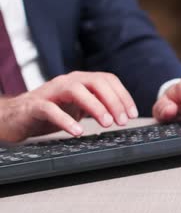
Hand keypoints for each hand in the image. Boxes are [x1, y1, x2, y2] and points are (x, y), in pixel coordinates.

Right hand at [0, 71, 137, 141]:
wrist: (16, 116)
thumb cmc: (50, 111)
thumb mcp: (79, 106)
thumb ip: (98, 105)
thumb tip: (124, 115)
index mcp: (80, 80)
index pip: (108, 80)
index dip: (123, 96)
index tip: (133, 114)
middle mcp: (67, 82)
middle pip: (96, 82)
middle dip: (113, 101)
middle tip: (123, 121)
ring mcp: (51, 92)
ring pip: (76, 91)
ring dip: (95, 106)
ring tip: (107, 123)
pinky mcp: (35, 106)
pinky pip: (51, 110)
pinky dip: (66, 121)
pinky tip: (78, 132)